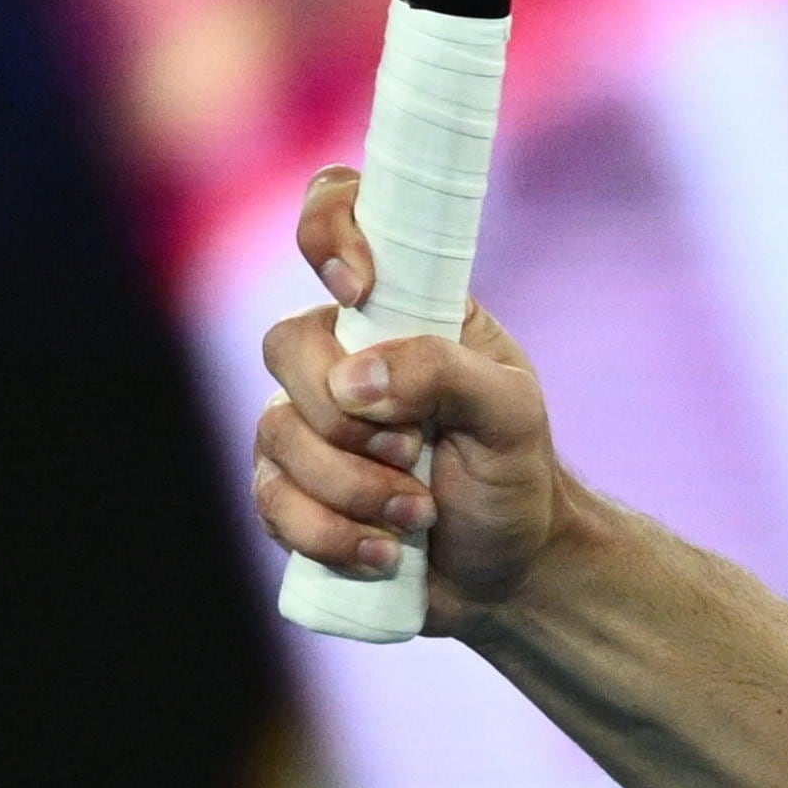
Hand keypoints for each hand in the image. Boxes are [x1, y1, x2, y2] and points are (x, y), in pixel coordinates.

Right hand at [250, 165, 578, 635]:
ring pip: (277, 434)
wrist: (509, 570)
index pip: (339, 217)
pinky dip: (332, 534)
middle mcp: (341, 355)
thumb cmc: (516, 474)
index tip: (361, 288)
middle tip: (415, 451)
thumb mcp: (510, 414)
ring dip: (354, 488)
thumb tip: (353, 378)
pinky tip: (385, 554)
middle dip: (350, 417)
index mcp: (402, 310)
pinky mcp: (287, 490)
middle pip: (286, 345)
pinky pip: (271, 501)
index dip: (330, 231)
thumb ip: (445, 373)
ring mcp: (305, 423)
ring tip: (418, 514)